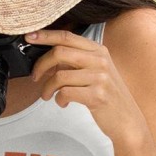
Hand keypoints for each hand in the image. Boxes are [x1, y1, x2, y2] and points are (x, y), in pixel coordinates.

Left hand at [26, 28, 150, 146]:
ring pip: (59, 76)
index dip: (46, 35)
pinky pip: (65, 93)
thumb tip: (49, 58)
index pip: (67, 36)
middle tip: (35, 77)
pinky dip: (59, 99)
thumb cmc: (107, 96)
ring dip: (47, 88)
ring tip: (48, 96)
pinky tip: (63, 103)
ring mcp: (100, 77)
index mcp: (98, 50)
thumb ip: (76, 62)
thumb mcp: (96, 72)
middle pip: (60, 53)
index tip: (29, 36)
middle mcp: (100, 60)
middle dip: (41, 65)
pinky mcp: (97, 95)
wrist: (127, 120)